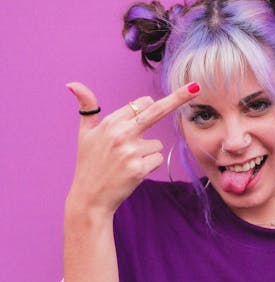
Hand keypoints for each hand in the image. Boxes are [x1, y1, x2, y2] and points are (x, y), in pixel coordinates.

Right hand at [65, 81, 198, 215]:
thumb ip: (86, 108)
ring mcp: (130, 152)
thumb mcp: (85, 133)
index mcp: (110, 123)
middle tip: (195, 87)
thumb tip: (72, 83)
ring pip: (157, 144)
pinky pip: (158, 160)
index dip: (150, 105)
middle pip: (156, 111)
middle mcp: (121, 134)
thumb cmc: (89, 164)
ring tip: (127, 163)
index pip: (141, 103)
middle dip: (178, 98)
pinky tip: (133, 172)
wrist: (90, 197)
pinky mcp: (139, 169)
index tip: (178, 91)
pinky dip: (149, 165)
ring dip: (148, 153)